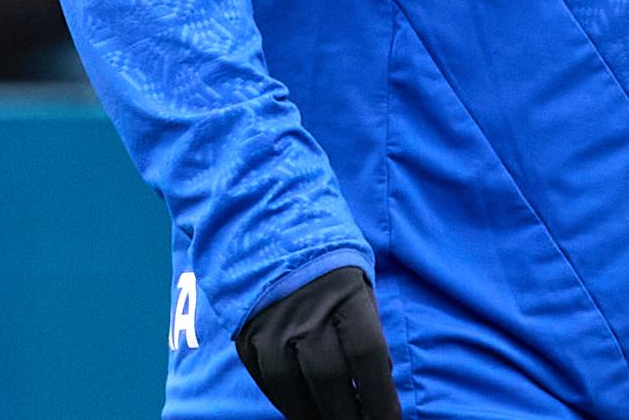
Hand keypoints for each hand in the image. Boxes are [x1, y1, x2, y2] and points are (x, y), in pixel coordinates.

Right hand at [234, 266, 400, 419]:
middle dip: (349, 416)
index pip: (367, 357)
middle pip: (330, 380)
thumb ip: (366, 329)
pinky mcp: (248, 337)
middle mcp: (306, 312)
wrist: (267, 228)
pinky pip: (268, 382)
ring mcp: (272, 326)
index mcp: (344, 293)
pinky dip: (287, 404)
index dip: (380, 397)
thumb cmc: (327, 261)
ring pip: (295, 389)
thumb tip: (379, 380)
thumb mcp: (358, 284)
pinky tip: (304, 411)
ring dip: (315, 417)